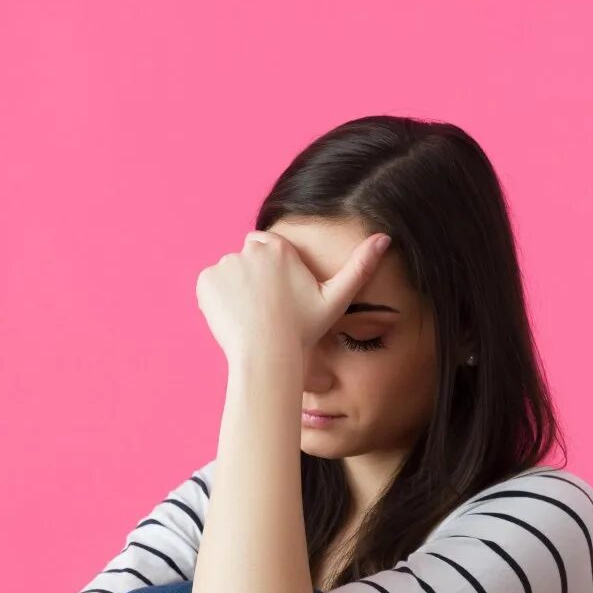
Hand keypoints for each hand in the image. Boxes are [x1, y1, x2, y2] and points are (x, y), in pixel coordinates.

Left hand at [194, 229, 389, 364]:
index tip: (277, 297)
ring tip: (250, 317)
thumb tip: (385, 237)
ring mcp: (226, 264)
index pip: (267, 248)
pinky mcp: (207, 280)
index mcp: (280, 249)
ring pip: (230, 273)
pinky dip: (217, 299)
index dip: (271, 274)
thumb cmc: (303, 330)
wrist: (267, 355)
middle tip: (264, 311)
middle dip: (253, 279)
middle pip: (247, 259)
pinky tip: (233, 318)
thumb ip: (360, 266)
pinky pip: (210, 285)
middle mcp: (251, 250)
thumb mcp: (336, 299)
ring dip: (235, 289)